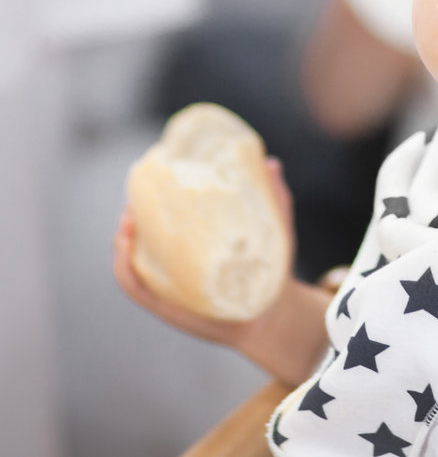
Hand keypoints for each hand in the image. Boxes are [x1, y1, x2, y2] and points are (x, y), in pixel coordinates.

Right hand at [112, 158, 296, 348]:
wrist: (274, 314)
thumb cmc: (273, 270)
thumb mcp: (275, 230)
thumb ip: (275, 198)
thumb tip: (272, 163)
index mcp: (195, 242)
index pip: (164, 216)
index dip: (149, 196)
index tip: (150, 173)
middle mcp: (175, 261)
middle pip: (140, 234)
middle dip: (131, 213)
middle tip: (137, 195)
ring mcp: (167, 283)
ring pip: (130, 258)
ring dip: (122, 237)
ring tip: (128, 218)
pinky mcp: (163, 305)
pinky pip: (134, 285)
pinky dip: (123, 266)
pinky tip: (126, 246)